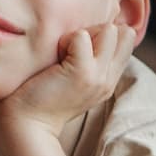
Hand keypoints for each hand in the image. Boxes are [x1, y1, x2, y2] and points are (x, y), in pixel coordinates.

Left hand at [0, 22, 134, 136]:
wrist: (28, 124)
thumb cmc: (42, 98)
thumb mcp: (76, 80)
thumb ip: (90, 62)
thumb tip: (92, 33)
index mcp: (109, 80)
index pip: (127, 40)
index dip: (104, 34)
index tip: (79, 48)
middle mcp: (109, 78)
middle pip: (124, 33)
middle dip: (97, 31)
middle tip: (70, 50)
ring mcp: (98, 75)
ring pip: (109, 31)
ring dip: (81, 34)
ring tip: (63, 54)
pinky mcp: (81, 72)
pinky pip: (81, 36)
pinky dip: (65, 39)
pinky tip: (54, 58)